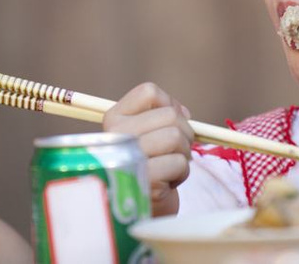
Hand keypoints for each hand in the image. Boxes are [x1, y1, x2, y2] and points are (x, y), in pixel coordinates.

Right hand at [103, 82, 193, 216]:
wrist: (138, 207)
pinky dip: (182, 173)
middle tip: (174, 150)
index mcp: (113, 118)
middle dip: (184, 133)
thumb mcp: (146, 133)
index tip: (168, 123)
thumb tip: (185, 114)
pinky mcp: (144, 180)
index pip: (149, 92)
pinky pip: (179, 163)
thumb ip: (162, 115)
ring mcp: (128, 157)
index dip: (169, 104)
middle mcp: (115, 135)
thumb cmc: (146, 164)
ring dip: (184, 154)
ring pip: (176, 137)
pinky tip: (166, 182)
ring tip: (169, 166)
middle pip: (170, 115)